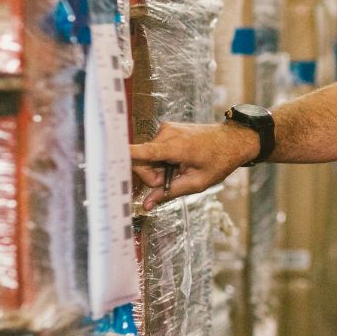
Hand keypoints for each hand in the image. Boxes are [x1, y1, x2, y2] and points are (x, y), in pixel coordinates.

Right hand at [131, 122, 257, 210]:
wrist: (233, 140)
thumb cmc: (219, 161)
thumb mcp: (197, 183)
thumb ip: (169, 193)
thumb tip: (147, 205)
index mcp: (175, 146)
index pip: (141, 152)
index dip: (121, 157)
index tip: (102, 158)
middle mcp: (166, 134)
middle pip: (142, 162)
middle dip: (153, 176)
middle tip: (174, 179)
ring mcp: (165, 129)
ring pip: (147, 158)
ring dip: (159, 169)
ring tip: (180, 168)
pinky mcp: (166, 130)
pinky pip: (154, 150)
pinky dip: (162, 160)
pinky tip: (178, 161)